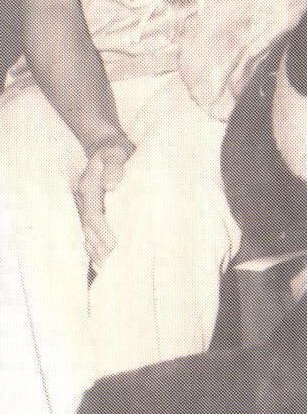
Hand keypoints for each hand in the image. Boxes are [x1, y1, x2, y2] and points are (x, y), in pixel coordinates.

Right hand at [73, 135, 133, 270]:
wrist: (106, 145)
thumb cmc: (116, 150)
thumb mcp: (116, 152)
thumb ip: (115, 165)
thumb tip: (111, 185)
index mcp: (89, 186)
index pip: (94, 214)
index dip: (103, 231)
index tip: (113, 246)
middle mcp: (84, 198)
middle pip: (88, 228)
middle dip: (99, 247)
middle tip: (113, 264)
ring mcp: (85, 204)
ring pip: (87, 232)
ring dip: (96, 250)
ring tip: (107, 267)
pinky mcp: (90, 208)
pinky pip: (89, 231)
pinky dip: (94, 246)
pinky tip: (101, 260)